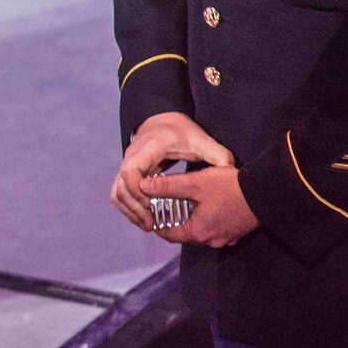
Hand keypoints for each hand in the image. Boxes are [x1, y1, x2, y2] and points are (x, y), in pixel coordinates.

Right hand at [112, 112, 234, 230]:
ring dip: (130, 211)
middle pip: (121, 187)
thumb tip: (230, 172)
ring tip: (148, 225)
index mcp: (148, 149)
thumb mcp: (202, 140)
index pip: (131, 171)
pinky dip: (128, 208)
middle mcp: (132, 158)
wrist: (162, 121)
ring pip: (117, 193)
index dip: (138, 191)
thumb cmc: (181, 131)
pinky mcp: (126, 173)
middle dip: (135, 209)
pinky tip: (143, 217)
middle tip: (152, 225)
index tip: (152, 204)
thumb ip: (217, 155)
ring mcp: (126, 166)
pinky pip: (119, 193)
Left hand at [142, 166, 258, 247]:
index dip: (158, 223)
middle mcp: (211, 240)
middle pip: (185, 233)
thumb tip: (142, 187)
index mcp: (198, 232)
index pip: (169, 235)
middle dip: (175, 220)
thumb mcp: (194, 183)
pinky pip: (216, 229)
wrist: (267, 192)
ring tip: (188, 202)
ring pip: (201, 231)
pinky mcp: (238, 232)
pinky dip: (208, 220)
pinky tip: (209, 205)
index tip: (152, 211)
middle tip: (168, 204)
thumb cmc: (229, 188)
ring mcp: (226, 238)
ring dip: (193, 219)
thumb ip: (167, 186)